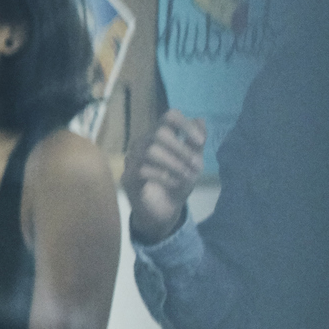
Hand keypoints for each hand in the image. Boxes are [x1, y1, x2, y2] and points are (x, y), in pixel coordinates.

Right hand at [127, 110, 206, 244]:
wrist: (164, 211)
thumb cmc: (177, 183)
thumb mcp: (193, 163)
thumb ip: (196, 143)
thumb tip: (200, 119)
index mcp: (160, 136)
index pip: (169, 117)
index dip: (185, 125)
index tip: (200, 142)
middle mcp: (143, 143)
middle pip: (159, 133)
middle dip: (182, 150)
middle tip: (198, 166)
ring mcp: (132, 159)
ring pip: (150, 151)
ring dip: (175, 165)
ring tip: (188, 177)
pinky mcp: (127, 177)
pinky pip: (142, 170)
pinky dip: (164, 177)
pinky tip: (175, 184)